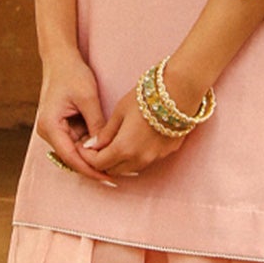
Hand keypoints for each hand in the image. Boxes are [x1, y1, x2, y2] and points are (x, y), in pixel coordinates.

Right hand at [35, 52, 115, 185]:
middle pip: (72, 157)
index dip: (90, 169)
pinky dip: (92, 145)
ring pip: (77, 151)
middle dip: (93, 165)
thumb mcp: (87, 98)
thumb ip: (96, 124)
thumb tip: (106, 148)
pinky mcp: (62, 126)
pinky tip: (109, 149)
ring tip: (117, 164)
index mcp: (50, 126)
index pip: (71, 157)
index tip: (107, 177)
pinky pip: (78, 141)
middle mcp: (49, 132)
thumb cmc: (72, 74)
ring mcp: (55, 130)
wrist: (60, 59)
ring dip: (94, 156)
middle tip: (118, 175)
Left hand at [78, 84, 192, 178]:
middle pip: (113, 170)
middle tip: (97, 146)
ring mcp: (156, 158)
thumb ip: (105, 133)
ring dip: (119, 161)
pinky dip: (136, 156)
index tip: (84, 147)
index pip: (98, 163)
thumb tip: (92, 146)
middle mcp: (140, 159)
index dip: (87, 157)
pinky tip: (135, 140)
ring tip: (115, 143)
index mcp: (124, 148)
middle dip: (102, 161)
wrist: (179, 92)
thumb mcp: (119, 112)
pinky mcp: (167, 153)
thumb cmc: (146, 98)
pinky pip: (146, 160)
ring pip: (130, 168)